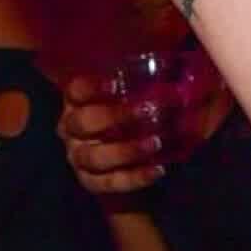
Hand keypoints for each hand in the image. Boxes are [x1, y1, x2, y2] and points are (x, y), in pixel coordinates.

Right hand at [59, 69, 230, 200]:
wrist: (123, 167)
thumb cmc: (127, 123)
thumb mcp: (131, 100)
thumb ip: (143, 87)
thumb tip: (180, 68)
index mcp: (76, 104)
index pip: (75, 91)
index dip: (91, 87)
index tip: (116, 83)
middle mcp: (70, 131)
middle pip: (82, 123)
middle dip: (113, 117)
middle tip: (145, 111)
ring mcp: (78, 159)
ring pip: (95, 156)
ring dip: (126, 150)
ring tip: (155, 142)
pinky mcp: (91, 183)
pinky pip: (111, 182)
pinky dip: (135, 178)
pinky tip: (158, 170)